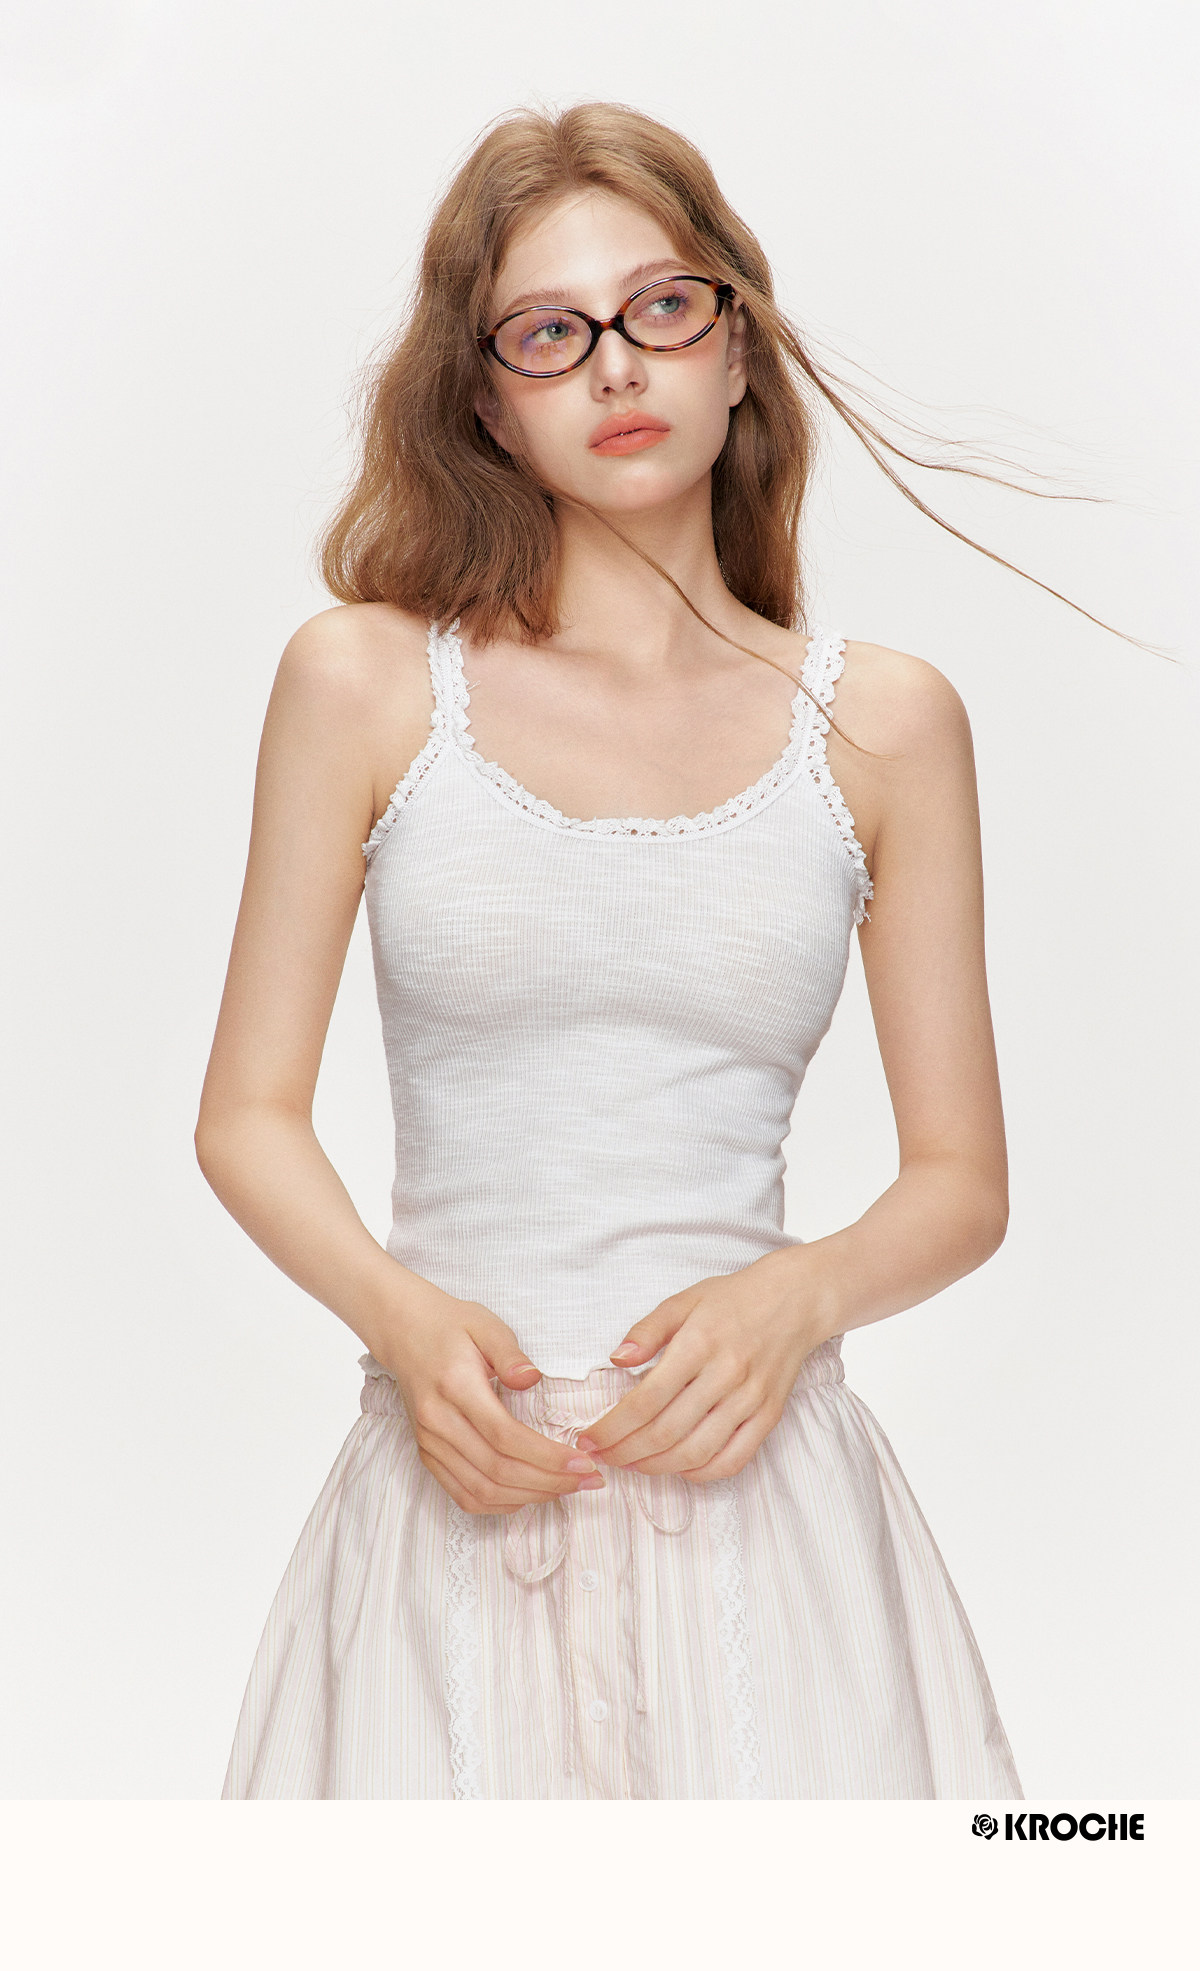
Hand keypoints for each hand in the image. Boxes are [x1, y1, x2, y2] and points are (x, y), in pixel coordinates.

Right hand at [370, 1284, 606, 1513]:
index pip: (505, 1437)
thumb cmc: (450, 1326)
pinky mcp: (427, 1454)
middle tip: (587, 1480)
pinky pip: (462, 1495)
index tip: (583, 1462)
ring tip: (566, 1489)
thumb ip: (510, 1352)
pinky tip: (529, 1495)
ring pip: (481, 1490)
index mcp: (454, 1386)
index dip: (548, 1457)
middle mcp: (437, 1421)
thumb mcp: (485, 1324)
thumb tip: (532, 1379)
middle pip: (497, 1470)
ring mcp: (429, 1442)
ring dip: (529, 1497)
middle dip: (549, 1482)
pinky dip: (499, 1504)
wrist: (404, 1331)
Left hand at [574, 1250, 833, 1482]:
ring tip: (632, 1464)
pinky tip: (679, 1468)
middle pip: (666, 1431)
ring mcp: (750, 1399)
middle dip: (626, 1452)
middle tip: (603, 1457)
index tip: (588, 1439)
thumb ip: (647, 1330)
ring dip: (657, 1466)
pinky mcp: (769, 1416)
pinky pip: (734, 1459)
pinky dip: (702, 1473)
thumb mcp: (683, 1300)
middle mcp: (725, 1374)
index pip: (646, 1400)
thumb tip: (616, 1359)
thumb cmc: (733, 1299)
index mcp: (699, 1343)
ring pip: (697, 1451)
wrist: (794, 1300)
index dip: (612, 1427)